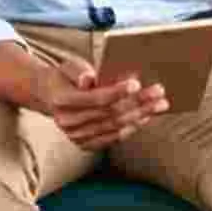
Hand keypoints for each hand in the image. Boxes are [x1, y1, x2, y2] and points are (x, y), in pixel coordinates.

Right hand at [38, 57, 167, 149]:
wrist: (51, 96)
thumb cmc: (66, 78)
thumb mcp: (68, 66)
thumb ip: (78, 70)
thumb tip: (88, 80)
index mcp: (61, 101)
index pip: (95, 98)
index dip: (117, 92)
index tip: (137, 84)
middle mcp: (68, 122)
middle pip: (111, 113)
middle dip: (138, 102)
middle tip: (158, 92)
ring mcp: (77, 136)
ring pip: (116, 126)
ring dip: (141, 115)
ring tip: (160, 104)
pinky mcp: (86, 144)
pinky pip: (114, 137)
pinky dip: (132, 127)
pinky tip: (146, 117)